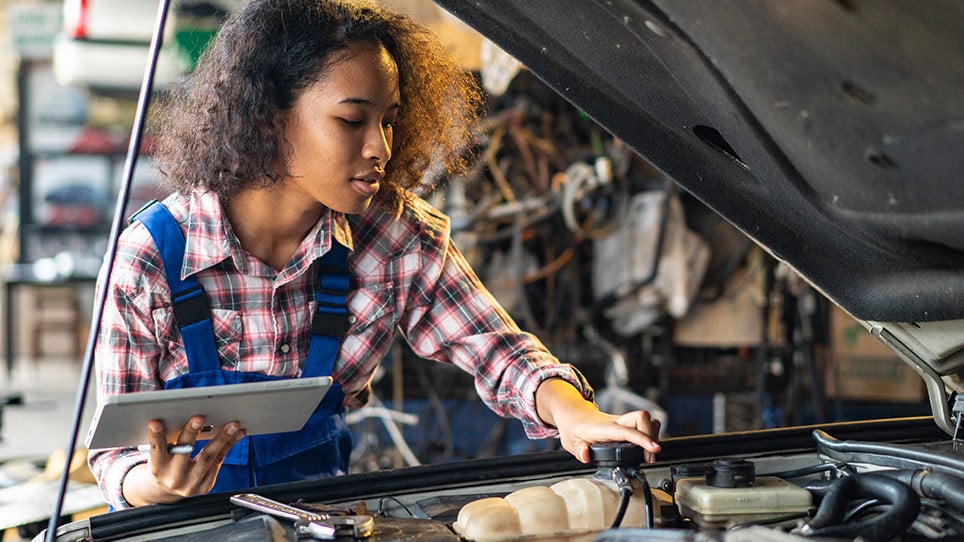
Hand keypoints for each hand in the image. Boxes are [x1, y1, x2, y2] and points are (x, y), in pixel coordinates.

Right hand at [123, 416, 244, 505]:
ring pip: (208, 457)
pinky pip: (218, 461)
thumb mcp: (160, 454)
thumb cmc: (164, 464)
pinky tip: (237, 434)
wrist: (167, 490)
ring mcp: (191, 484)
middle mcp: (174, 478)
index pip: (156, 449)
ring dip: (223, 438)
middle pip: (185, 452)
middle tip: (199, 418)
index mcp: (158, 468)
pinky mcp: (205, 486)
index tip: (156, 423)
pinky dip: (229, 445)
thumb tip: (184, 414)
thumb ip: (168, 438)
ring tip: (233, 424)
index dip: (156, 436)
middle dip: (192, 433)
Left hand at [535, 378, 660, 463]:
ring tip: (650, 452)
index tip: (654, 449)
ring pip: (647, 420)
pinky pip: (645, 425)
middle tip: (650, 456)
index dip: (642, 439)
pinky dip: (650, 435)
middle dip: (651, 436)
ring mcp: (624, 422)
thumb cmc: (575, 429)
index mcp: (605, 428)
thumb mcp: (571, 443)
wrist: (574, 415)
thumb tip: (585, 455)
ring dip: (653, 435)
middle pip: (642, 418)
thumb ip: (579, 450)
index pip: (627, 431)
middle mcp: (617, 422)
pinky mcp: (627, 425)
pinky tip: (647, 447)